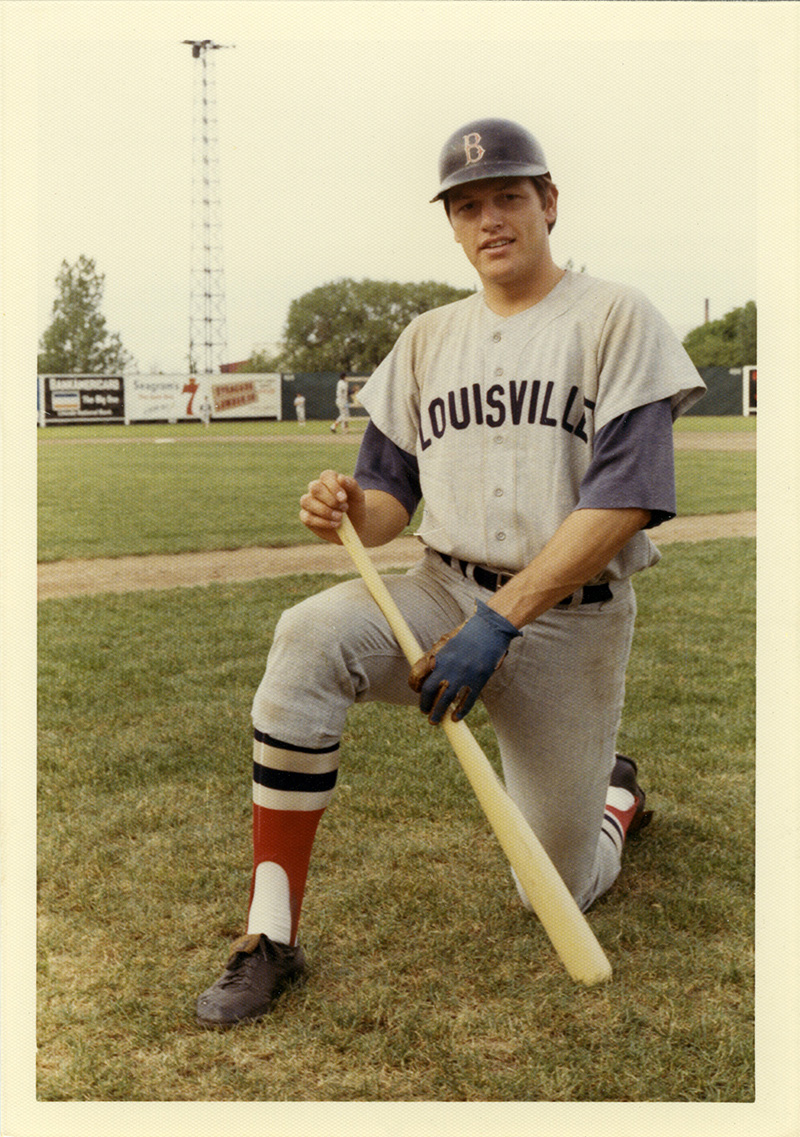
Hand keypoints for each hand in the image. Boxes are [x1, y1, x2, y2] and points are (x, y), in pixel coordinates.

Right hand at [299, 471, 364, 543]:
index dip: (334, 487)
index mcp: (329, 479)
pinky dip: (322, 522)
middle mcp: (316, 489)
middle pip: (314, 487)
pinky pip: (307, 518)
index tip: (344, 499)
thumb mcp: (358, 496)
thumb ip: (352, 485)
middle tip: (344, 508)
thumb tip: (341, 478)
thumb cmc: (355, 507)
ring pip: (306, 501)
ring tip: (340, 518)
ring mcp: (309, 502)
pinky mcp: (306, 517)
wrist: (355, 526)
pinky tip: (335, 525)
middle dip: (330, 500)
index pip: (326, 476)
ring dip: (324, 511)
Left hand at [408, 600, 521, 723]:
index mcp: (438, 654)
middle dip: (425, 704)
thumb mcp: (446, 640)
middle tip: (425, 711)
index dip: (414, 686)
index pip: (417, 675)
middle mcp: (448, 665)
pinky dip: (460, 711)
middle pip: (429, 690)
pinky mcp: (478, 680)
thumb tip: (426, 672)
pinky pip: (467, 701)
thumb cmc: (467, 633)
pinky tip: (456, 717)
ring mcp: (463, 674)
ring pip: (446, 700)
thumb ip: (436, 656)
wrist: (491, 628)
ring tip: (435, 720)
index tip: (417, 691)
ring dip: (438, 713)